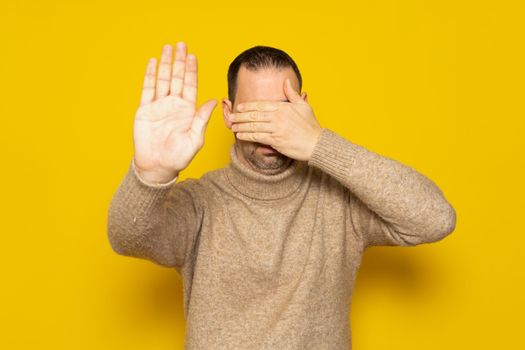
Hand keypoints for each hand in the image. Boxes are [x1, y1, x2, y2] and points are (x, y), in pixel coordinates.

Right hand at [133, 42, 217, 182]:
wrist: (157, 166)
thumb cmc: (178, 157)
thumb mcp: (195, 139)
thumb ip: (202, 119)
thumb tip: (212, 101)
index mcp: (188, 110)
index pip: (191, 85)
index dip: (192, 70)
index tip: (193, 56)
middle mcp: (174, 105)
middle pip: (177, 77)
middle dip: (180, 61)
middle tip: (181, 44)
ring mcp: (159, 106)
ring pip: (163, 79)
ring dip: (165, 64)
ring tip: (167, 48)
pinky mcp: (145, 110)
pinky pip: (147, 89)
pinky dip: (150, 75)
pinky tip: (152, 62)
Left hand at [229, 78, 322, 160]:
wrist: (317, 143)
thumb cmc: (311, 125)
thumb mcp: (303, 105)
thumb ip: (292, 93)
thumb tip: (285, 81)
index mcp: (283, 107)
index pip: (261, 105)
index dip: (248, 106)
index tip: (239, 107)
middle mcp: (278, 117)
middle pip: (254, 115)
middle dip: (240, 116)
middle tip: (230, 117)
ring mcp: (276, 129)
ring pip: (254, 126)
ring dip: (241, 126)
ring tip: (233, 126)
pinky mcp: (276, 141)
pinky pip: (258, 137)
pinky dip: (247, 136)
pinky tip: (240, 135)